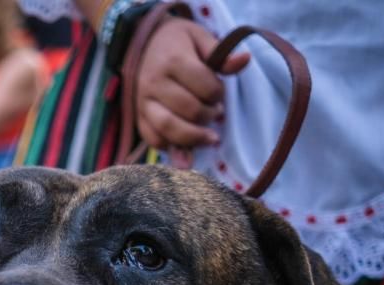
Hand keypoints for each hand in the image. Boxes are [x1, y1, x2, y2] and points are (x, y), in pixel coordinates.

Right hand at [134, 16, 249, 150]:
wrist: (143, 44)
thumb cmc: (177, 42)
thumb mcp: (200, 38)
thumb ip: (221, 54)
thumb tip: (244, 60)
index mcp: (173, 60)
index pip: (205, 87)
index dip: (218, 94)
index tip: (219, 93)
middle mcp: (154, 83)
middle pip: (189, 110)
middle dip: (209, 116)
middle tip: (217, 112)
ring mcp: (143, 102)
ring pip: (169, 128)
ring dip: (194, 137)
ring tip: (210, 138)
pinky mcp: (138, 116)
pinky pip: (153, 139)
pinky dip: (171, 146)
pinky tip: (187, 143)